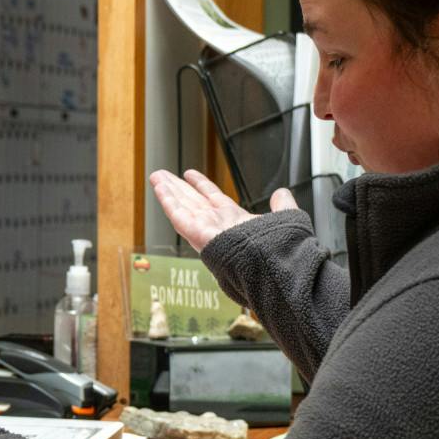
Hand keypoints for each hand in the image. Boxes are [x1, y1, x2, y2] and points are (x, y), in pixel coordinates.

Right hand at [149, 169, 296, 251]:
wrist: (270, 264)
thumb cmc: (275, 248)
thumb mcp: (282, 218)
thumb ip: (282, 205)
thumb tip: (282, 193)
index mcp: (234, 220)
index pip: (213, 198)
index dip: (201, 185)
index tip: (190, 174)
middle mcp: (217, 224)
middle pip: (192, 201)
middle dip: (178, 188)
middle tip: (163, 175)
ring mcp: (205, 230)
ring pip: (182, 206)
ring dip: (168, 191)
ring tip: (156, 177)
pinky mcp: (196, 235)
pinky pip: (179, 216)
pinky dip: (168, 201)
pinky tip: (160, 188)